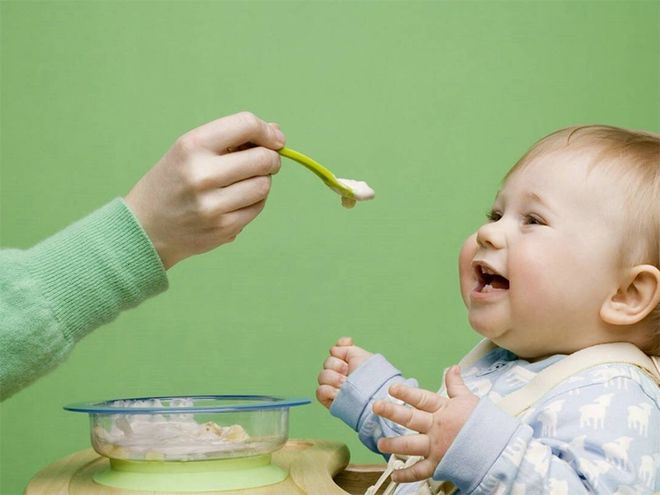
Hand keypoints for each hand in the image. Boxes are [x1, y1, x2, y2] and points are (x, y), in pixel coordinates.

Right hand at [125, 112, 285, 268]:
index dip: (268, 131)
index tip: (276, 139)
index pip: (246, 125)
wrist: (145, 228)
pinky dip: (254, 201)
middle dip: (271, 158)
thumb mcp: (190, 150)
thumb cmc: (173, 182)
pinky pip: (257, 207)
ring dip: (262, 181)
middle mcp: (202, 174)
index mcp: (192, 146)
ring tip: (244, 182)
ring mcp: (213, 205)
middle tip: (265, 162)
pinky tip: (236, 200)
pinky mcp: (223, 228)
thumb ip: (231, 138)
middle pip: (263, 159)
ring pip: (264, 185)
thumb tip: (277, 131)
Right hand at [316, 337, 372, 408]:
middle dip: (338, 366)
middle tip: (350, 373)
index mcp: (348, 363)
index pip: (335, 351)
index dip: (339, 351)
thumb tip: (332, 349)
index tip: (348, 355)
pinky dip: (329, 390)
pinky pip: (320, 391)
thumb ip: (345, 347)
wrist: (374, 394)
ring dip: (335, 379)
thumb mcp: (361, 356)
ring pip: (322, 376)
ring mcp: (334, 387)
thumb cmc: (372, 376)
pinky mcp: (330, 400)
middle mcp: (341, 374)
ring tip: (346, 384)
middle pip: (327, 363)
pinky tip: (339, 392)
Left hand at [373, 365, 478, 482]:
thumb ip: (456, 385)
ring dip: (394, 444)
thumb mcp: (469, 400)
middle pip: (411, 418)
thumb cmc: (484, 423)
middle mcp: (437, 428)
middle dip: (392, 412)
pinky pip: (421, 471)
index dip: (407, 393)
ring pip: (411, 445)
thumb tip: (452, 367)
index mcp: (443, 410)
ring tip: (380, 443)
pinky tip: (395, 474)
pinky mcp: (440, 464)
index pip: (422, 399)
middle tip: (376, 406)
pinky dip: (407, 474)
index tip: (392, 389)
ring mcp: (437, 447)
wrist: (499, 449)